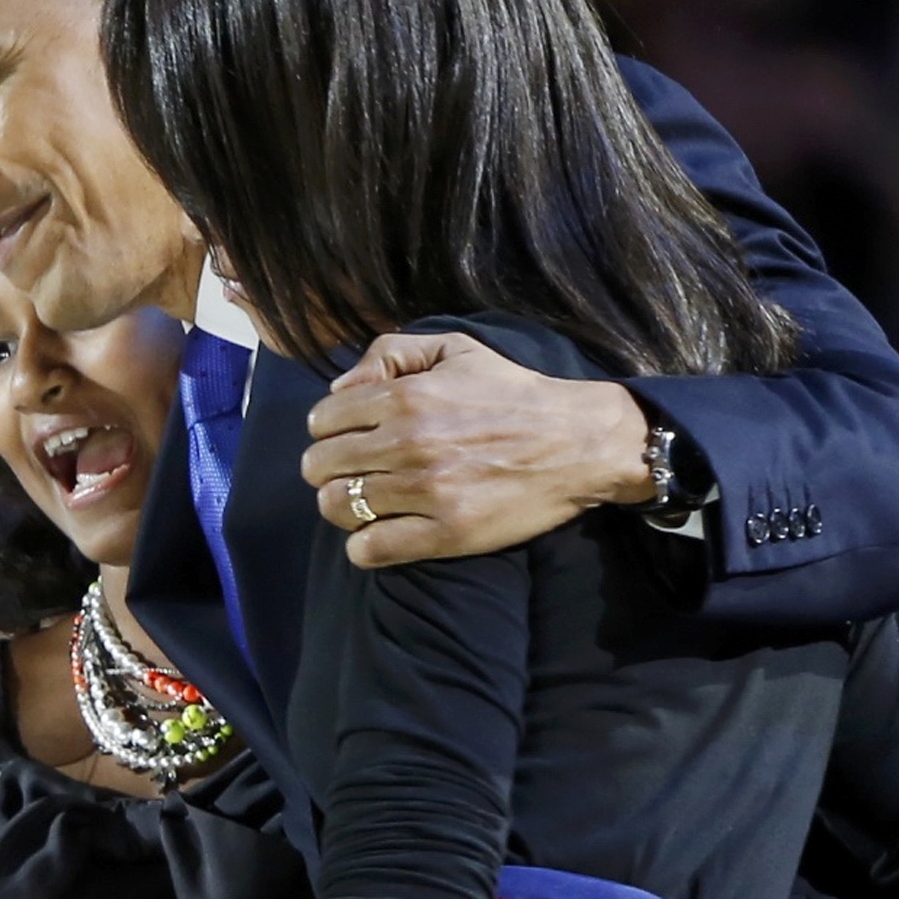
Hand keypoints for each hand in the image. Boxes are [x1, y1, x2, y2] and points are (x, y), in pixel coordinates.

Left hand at [301, 331, 653, 567]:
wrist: (577, 442)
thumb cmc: (512, 393)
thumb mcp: (455, 349)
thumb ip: (391, 353)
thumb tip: (340, 389)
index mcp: (405, 396)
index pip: (323, 420)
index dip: (329, 431)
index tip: (349, 439)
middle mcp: (407, 443)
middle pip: (321, 467)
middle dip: (329, 469)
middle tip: (355, 473)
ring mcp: (426, 491)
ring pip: (338, 507)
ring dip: (343, 506)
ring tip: (367, 503)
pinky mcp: (446, 533)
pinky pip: (369, 549)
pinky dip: (363, 546)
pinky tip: (379, 534)